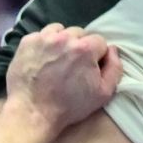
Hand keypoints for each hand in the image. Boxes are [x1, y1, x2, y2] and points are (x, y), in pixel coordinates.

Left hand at [5, 24, 120, 132]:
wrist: (33, 112)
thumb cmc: (70, 105)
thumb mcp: (103, 93)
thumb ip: (115, 68)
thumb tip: (113, 50)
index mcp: (86, 48)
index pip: (100, 41)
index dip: (97, 56)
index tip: (90, 69)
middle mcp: (65, 37)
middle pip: (80, 34)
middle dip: (80, 47)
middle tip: (73, 65)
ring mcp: (43, 38)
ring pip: (60, 30)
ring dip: (63, 41)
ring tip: (58, 59)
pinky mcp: (27, 41)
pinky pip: (41, 35)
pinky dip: (45, 44)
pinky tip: (44, 59)